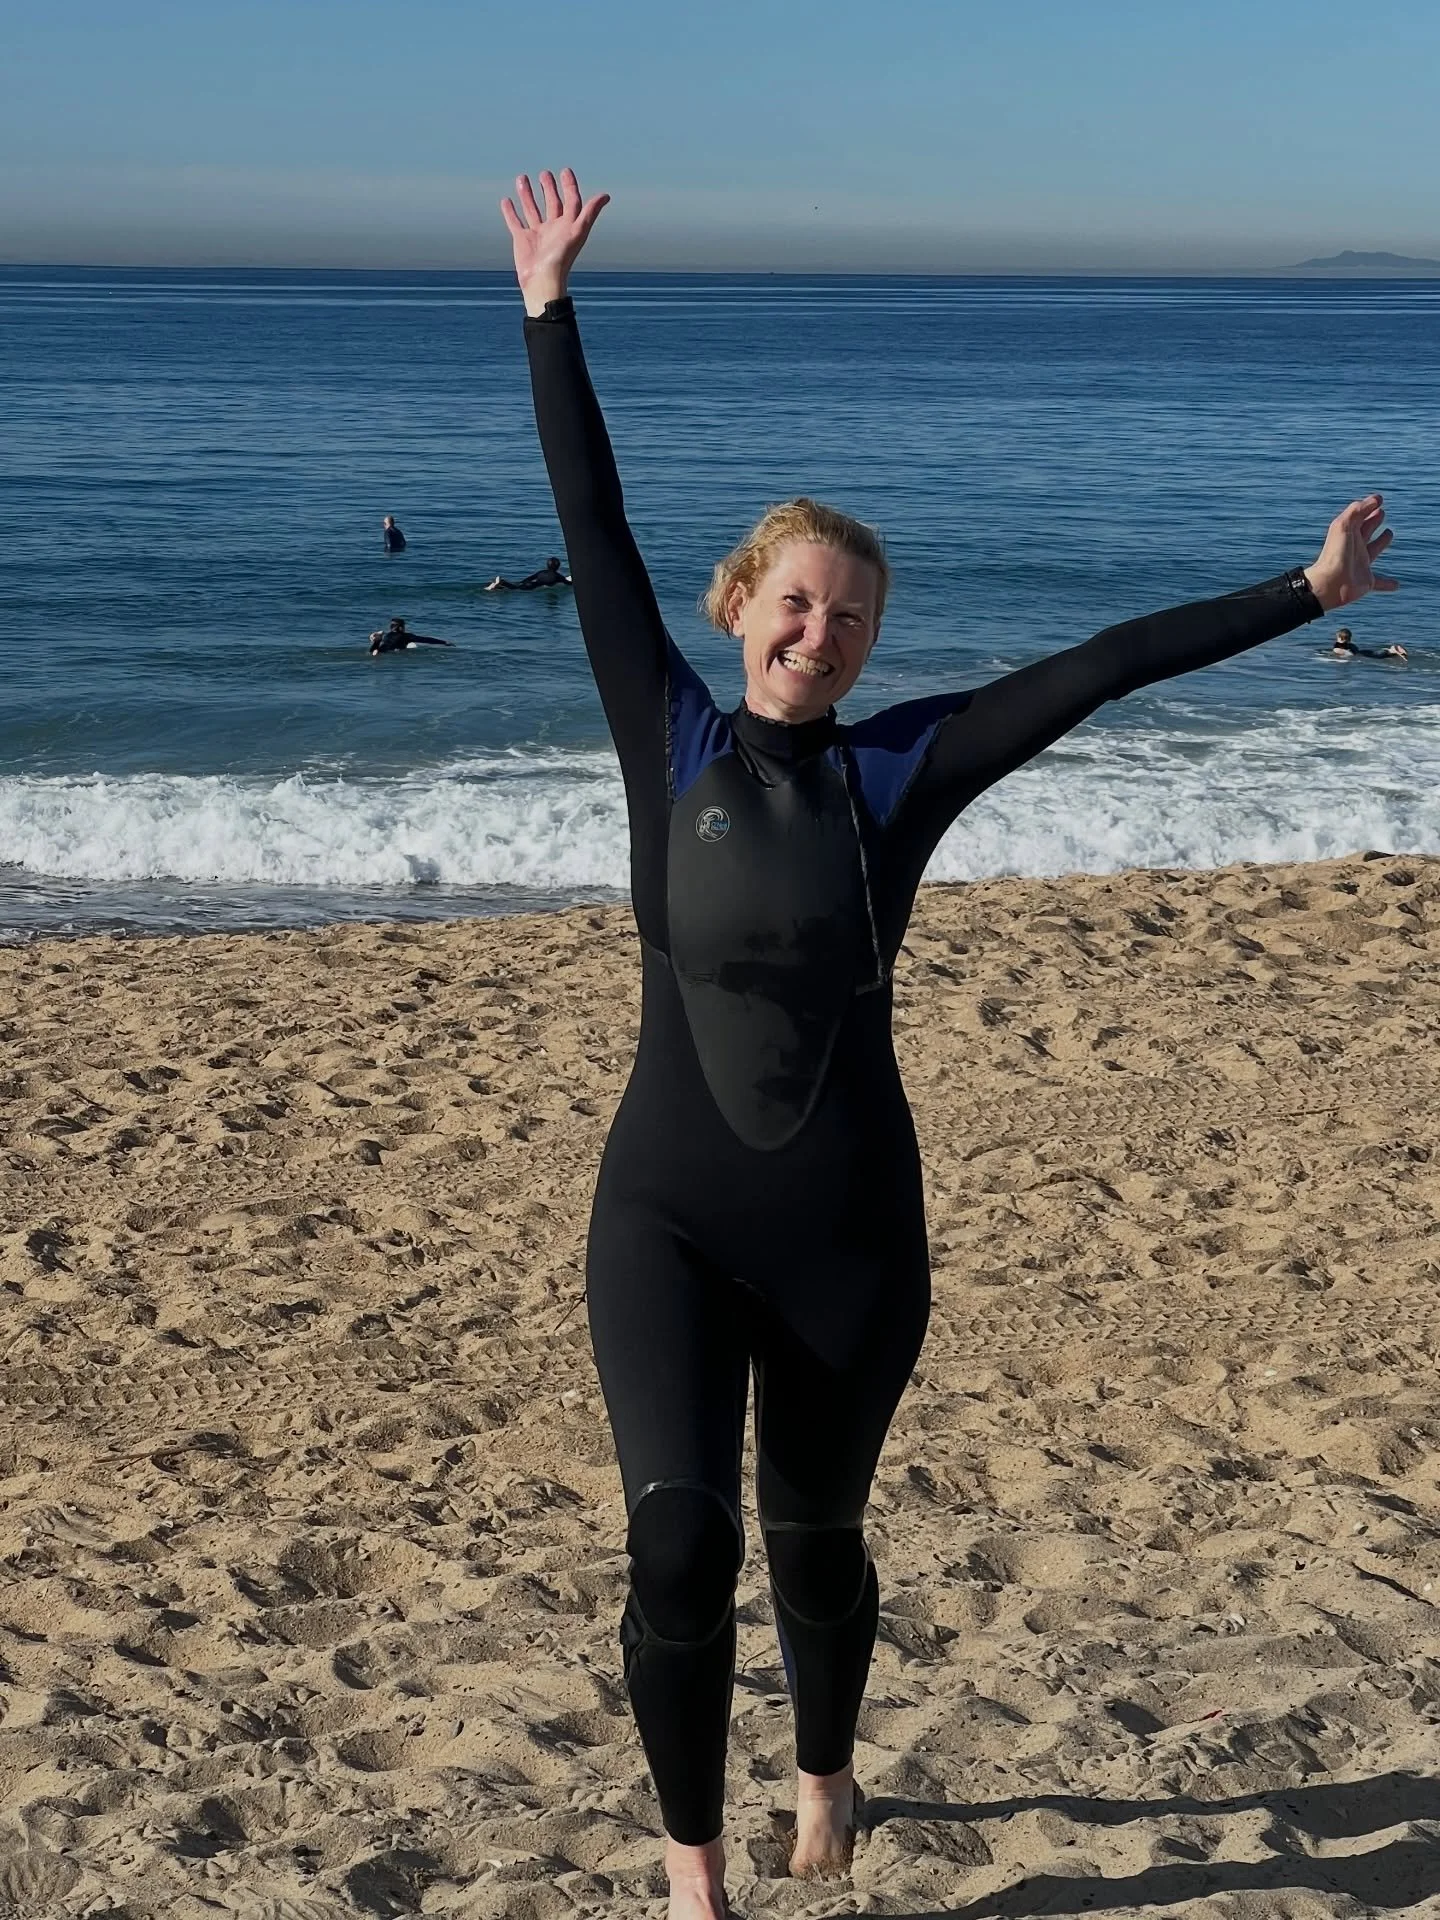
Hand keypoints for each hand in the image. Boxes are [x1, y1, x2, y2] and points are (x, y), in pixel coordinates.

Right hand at [500, 168, 609, 315]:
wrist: (542, 280)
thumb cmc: (561, 257)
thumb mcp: (578, 231)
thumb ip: (590, 212)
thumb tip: (606, 196)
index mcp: (567, 226)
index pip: (570, 201)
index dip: (570, 186)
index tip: (565, 171)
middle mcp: (553, 229)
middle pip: (552, 204)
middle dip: (549, 188)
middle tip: (545, 174)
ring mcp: (537, 234)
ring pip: (532, 209)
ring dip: (527, 195)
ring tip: (522, 178)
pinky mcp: (522, 240)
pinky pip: (515, 222)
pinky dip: (510, 212)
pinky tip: (506, 200)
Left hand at [1303, 494, 1398, 610]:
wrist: (1329, 584)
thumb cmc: (1335, 554)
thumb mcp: (1343, 526)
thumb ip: (1357, 510)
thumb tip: (1376, 499)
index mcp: (1349, 534)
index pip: (1360, 517)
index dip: (1369, 507)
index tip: (1379, 499)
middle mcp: (1355, 547)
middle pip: (1366, 530)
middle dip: (1373, 521)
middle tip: (1381, 513)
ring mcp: (1361, 564)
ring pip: (1374, 550)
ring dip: (1381, 542)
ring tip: (1389, 534)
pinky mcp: (1366, 581)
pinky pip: (1379, 582)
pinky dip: (1387, 583)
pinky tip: (1396, 585)